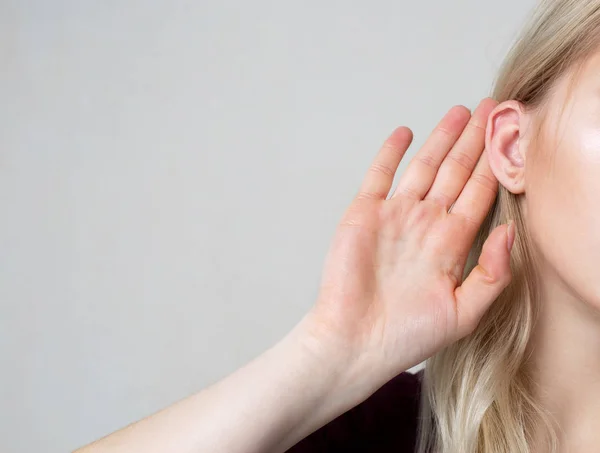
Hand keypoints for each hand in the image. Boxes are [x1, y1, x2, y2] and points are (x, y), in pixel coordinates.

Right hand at [303, 98, 513, 391]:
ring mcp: (395, 216)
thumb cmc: (408, 334)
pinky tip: (404, 133)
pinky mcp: (364, 213)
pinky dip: (390, 153)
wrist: (356, 340)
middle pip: (456, 171)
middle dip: (475, 141)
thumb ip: (493, 273)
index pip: (479, 193)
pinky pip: (380, 175)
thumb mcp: (465, 312)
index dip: (496, 165)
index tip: (510, 138)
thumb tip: (512, 232)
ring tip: (460, 113)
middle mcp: (426, 224)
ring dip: (441, 138)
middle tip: (492, 109)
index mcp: (452, 244)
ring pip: (424, 166)